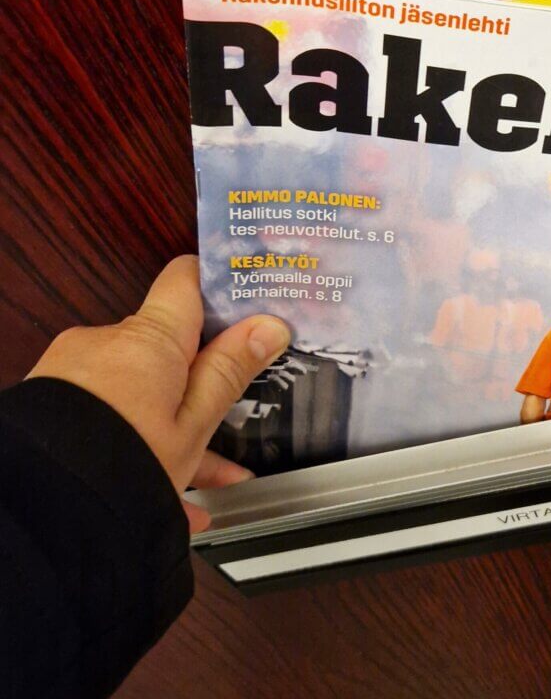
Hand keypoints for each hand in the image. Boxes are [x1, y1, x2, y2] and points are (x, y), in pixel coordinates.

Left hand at [26, 255, 290, 532]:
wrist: (43, 511)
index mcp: (149, 338)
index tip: (249, 305)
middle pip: (167, 344)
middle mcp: (107, 343)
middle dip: (200, 377)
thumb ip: (229, 371)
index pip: (186, 280)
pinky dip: (138, 442)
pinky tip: (173, 498)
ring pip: (140, 387)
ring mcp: (75, 372)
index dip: (219, 287)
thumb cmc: (123, 463)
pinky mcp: (53, 403)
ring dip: (173, 423)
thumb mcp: (193, 426)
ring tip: (211, 477)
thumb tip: (269, 325)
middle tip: (234, 411)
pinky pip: (108, 413)